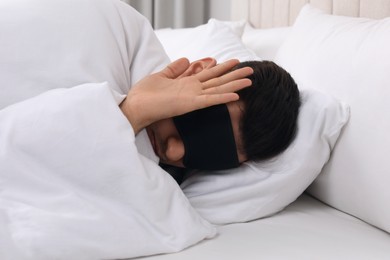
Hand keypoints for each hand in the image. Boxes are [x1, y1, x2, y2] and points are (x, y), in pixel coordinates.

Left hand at [120, 57, 252, 133]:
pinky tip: (236, 95)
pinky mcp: (190, 103)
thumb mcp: (161, 76)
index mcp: (187, 85)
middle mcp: (193, 91)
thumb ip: (175, 69)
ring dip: (234, 84)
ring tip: (250, 79)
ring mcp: (193, 98)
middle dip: (234, 75)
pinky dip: (223, 97)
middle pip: (218, 81)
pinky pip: (210, 100)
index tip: (234, 62)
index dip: (222, 68)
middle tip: (250, 70)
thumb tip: (187, 59)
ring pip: (218, 89)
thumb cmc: (145, 94)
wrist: (136, 107)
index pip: (208, 75)